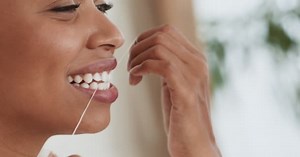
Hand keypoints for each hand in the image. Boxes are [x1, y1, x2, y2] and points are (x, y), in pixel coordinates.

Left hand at [128, 25, 220, 156]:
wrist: (195, 143)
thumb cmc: (181, 116)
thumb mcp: (175, 83)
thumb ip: (168, 65)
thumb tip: (147, 51)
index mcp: (196, 59)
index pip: (167, 31)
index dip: (144, 39)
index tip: (134, 56)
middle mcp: (198, 63)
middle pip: (162, 35)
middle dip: (138, 48)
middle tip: (130, 66)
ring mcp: (194, 76)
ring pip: (159, 47)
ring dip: (137, 59)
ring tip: (132, 75)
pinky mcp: (186, 92)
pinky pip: (161, 66)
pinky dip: (142, 68)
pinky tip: (135, 80)